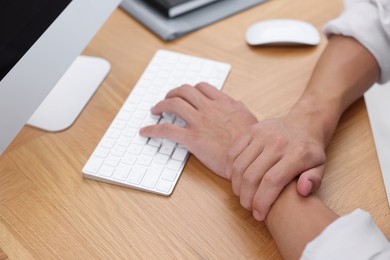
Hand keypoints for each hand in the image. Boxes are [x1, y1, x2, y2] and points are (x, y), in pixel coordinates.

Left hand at [140, 82, 257, 177]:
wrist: (250, 159)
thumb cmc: (252, 143)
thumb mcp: (250, 119)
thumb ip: (239, 109)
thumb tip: (236, 105)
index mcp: (224, 103)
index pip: (202, 88)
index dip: (191, 89)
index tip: (186, 94)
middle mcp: (209, 108)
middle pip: (184, 91)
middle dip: (173, 93)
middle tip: (167, 98)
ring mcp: (199, 122)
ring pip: (173, 104)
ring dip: (161, 105)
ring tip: (155, 110)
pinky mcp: (192, 138)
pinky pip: (166, 129)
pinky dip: (152, 129)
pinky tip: (146, 131)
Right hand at [226, 114, 326, 220]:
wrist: (303, 123)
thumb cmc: (309, 151)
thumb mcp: (320, 166)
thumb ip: (313, 180)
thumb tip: (302, 190)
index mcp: (297, 154)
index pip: (272, 181)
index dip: (262, 201)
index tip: (259, 215)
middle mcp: (277, 142)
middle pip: (252, 176)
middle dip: (247, 197)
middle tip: (248, 207)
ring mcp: (261, 134)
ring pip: (239, 166)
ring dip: (237, 186)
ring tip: (242, 195)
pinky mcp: (250, 131)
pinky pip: (232, 152)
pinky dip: (229, 169)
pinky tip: (234, 180)